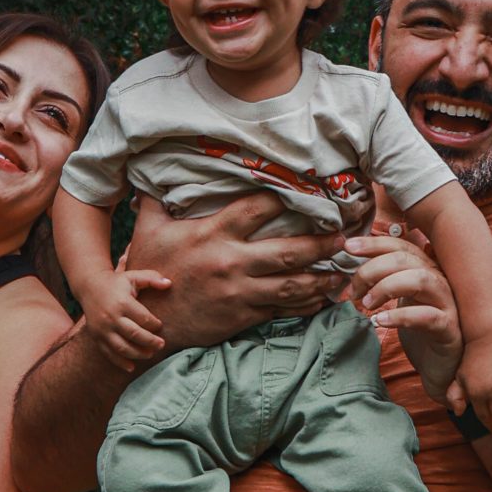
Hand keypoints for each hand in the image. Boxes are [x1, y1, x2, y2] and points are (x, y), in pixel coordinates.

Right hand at [81, 267, 173, 371]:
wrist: (89, 287)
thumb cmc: (116, 283)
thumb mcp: (133, 276)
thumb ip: (152, 278)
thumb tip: (169, 284)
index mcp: (122, 302)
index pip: (143, 318)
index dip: (154, 324)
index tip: (160, 326)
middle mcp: (111, 317)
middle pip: (134, 334)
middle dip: (150, 342)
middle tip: (161, 344)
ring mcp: (102, 329)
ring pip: (122, 347)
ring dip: (138, 354)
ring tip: (150, 354)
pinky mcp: (96, 337)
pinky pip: (109, 353)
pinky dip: (120, 362)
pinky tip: (132, 367)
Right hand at [128, 192, 344, 350]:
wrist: (148, 321)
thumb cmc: (149, 271)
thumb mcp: (148, 230)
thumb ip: (156, 200)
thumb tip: (150, 171)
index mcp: (212, 234)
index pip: (258, 208)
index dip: (285, 197)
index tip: (308, 191)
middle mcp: (232, 262)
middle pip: (289, 250)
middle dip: (321, 243)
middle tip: (343, 236)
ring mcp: (241, 292)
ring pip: (293, 284)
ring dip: (322, 277)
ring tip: (342, 269)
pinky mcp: (244, 316)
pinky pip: (283, 309)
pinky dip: (306, 304)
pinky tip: (322, 298)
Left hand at [345, 229, 462, 402]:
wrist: (441, 367)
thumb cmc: (420, 332)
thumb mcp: (401, 301)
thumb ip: (387, 281)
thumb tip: (354, 269)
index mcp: (428, 270)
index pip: (402, 246)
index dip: (374, 244)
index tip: (348, 247)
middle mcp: (440, 281)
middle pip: (407, 259)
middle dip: (373, 269)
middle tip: (353, 290)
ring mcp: (448, 304)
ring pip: (421, 280)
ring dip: (387, 287)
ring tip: (367, 304)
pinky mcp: (449, 330)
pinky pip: (428, 316)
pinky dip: (401, 316)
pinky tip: (380, 322)